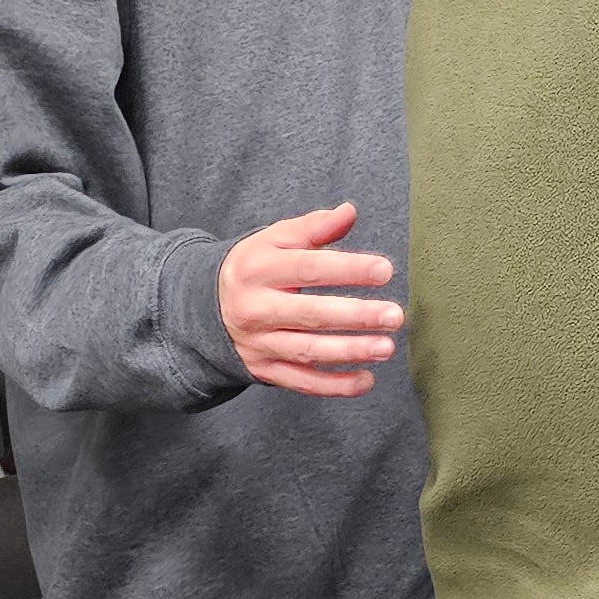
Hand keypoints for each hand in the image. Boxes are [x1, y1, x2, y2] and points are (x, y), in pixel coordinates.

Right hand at [217, 201, 402, 399]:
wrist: (204, 307)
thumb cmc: (253, 267)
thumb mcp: (274, 239)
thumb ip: (313, 227)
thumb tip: (349, 212)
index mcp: (258, 269)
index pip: (308, 268)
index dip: (348, 269)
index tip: (385, 270)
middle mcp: (255, 308)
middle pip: (310, 314)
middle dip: (355, 316)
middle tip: (394, 315)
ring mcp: (259, 343)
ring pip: (308, 351)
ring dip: (350, 352)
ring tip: (386, 347)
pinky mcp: (264, 370)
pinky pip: (302, 382)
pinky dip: (335, 386)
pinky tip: (366, 381)